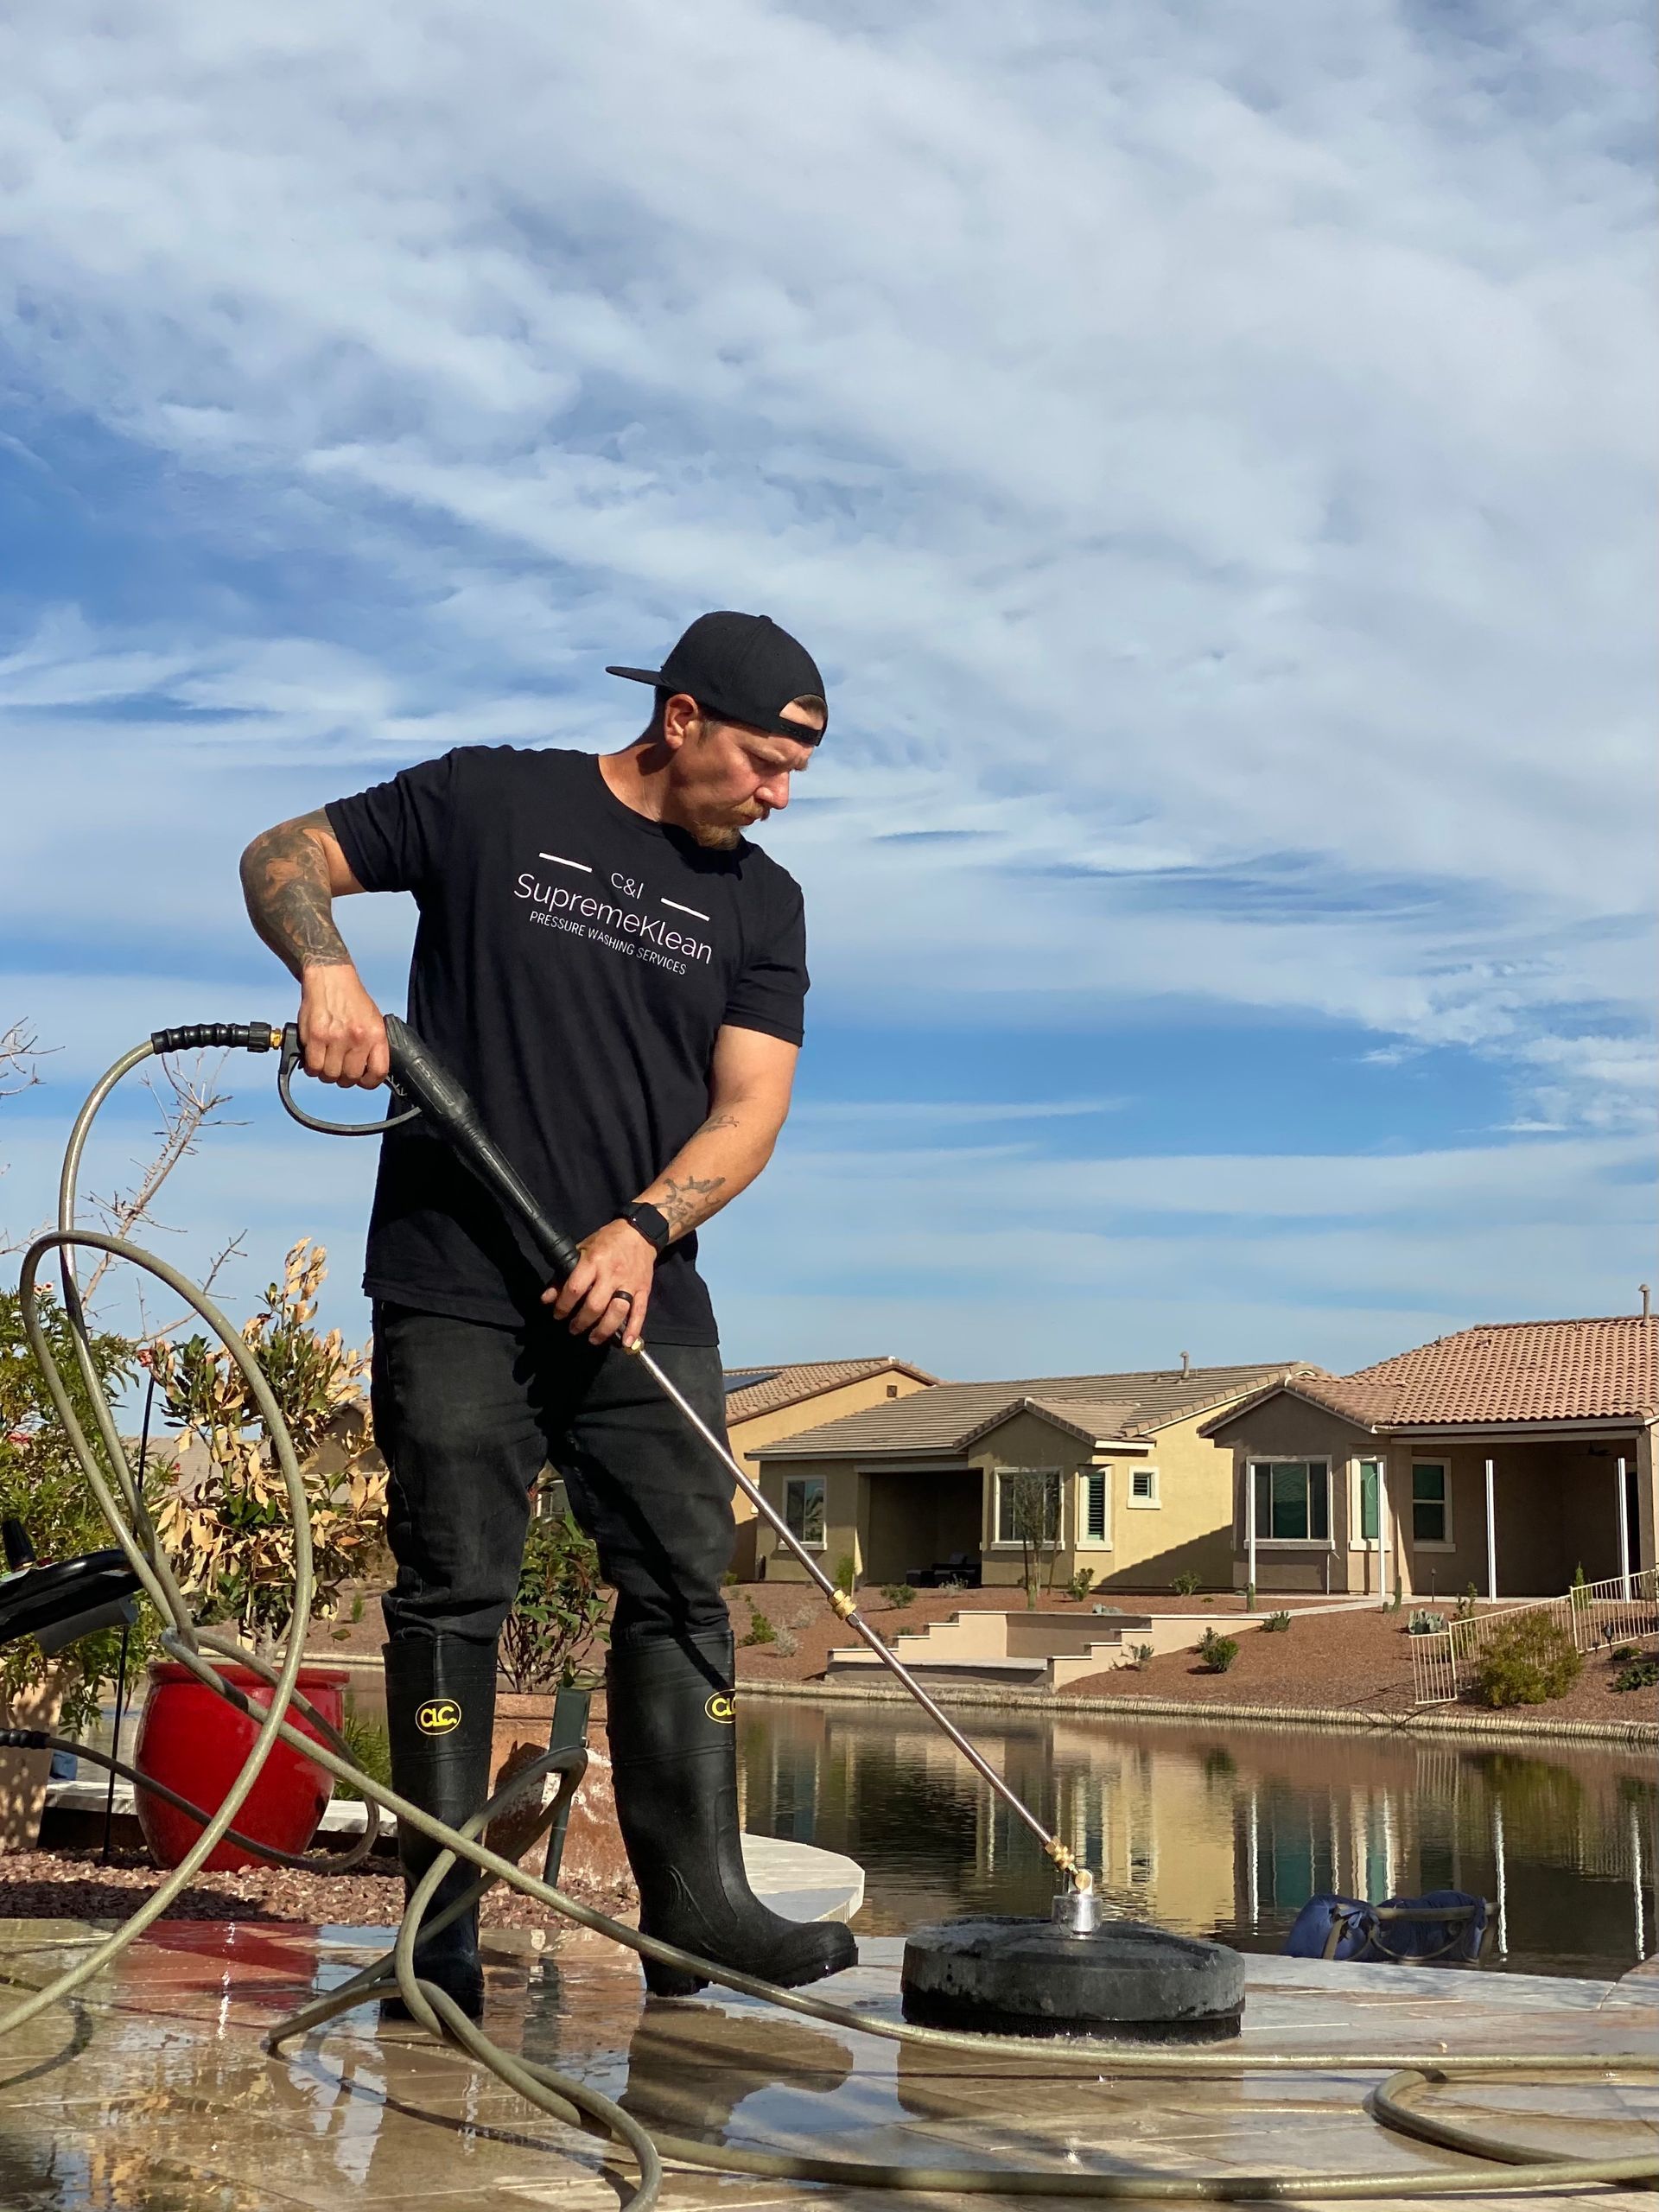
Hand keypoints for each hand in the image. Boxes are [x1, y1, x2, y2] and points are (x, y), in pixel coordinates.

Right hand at [297, 964, 388, 1087]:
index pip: (378, 1072)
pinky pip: (313, 1066)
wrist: (330, 976)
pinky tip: (315, 1057)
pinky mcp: (315, 1036)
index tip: (363, 1081)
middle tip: (339, 1069)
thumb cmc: (351, 998)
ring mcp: (335, 1037)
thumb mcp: (373, 1019)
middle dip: (344, 1078)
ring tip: (326, 1062)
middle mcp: (357, 1037)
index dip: (370, 1082)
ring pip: (329, 1075)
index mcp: (375, 1034)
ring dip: (326, 1073)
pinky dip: (312, 1068)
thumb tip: (367, 1070)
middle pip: (350, 1077)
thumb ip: (372, 1045)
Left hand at [545, 1218, 656, 1346]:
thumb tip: (547, 1298)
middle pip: (595, 1305)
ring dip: (604, 1329)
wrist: (640, 1232)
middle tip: (573, 1329)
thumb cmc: (607, 1241)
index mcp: (594, 1261)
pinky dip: (634, 1329)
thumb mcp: (581, 1250)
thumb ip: (563, 1275)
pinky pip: (640, 1312)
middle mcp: (612, 1274)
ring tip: (593, 1338)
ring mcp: (629, 1283)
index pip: (576, 1288)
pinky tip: (626, 1342)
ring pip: (617, 1312)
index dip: (564, 1305)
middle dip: (582, 1321)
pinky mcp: (644, 1290)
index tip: (558, 1315)